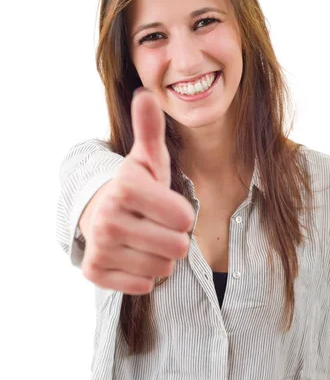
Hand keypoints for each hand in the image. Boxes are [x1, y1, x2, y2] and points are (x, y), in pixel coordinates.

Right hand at [81, 88, 195, 293]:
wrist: (102, 214)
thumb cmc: (138, 189)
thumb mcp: (148, 160)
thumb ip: (152, 131)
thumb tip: (146, 94)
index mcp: (125, 188)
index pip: (184, 218)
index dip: (183, 215)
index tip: (166, 206)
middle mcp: (107, 219)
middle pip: (177, 247)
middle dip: (173, 238)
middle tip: (155, 225)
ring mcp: (99, 247)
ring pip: (162, 268)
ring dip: (160, 257)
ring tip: (144, 239)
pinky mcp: (94, 272)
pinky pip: (144, 285)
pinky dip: (144, 275)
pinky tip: (132, 256)